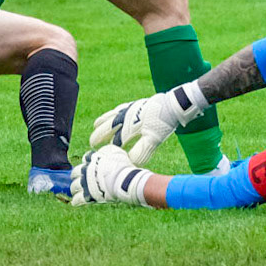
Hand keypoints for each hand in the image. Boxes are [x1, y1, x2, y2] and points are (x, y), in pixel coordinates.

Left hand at [71, 145, 155, 206]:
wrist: (123, 180)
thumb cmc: (122, 165)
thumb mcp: (115, 152)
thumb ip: (106, 150)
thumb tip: (102, 151)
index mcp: (91, 158)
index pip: (85, 158)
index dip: (87, 163)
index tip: (89, 166)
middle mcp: (85, 169)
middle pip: (75, 173)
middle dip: (76, 176)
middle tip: (78, 179)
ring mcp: (85, 183)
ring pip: (73, 186)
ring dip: (75, 188)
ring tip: (76, 191)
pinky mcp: (86, 195)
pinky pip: (77, 199)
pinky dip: (76, 201)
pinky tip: (76, 202)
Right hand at [90, 83, 209, 164]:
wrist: (173, 105)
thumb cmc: (163, 122)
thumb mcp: (154, 139)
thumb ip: (141, 151)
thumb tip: (131, 161)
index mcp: (129, 126)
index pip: (116, 140)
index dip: (110, 149)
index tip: (103, 155)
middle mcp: (126, 116)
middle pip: (109, 126)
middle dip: (100, 135)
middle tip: (92, 142)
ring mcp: (131, 109)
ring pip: (112, 115)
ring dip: (103, 121)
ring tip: (96, 124)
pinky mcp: (137, 104)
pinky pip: (120, 108)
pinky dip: (114, 112)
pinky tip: (115, 113)